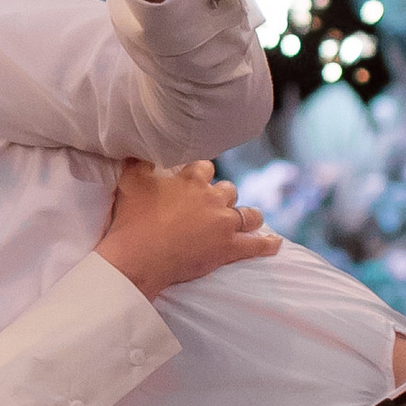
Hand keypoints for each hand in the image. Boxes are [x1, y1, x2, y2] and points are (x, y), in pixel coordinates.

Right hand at [96, 156, 278, 298]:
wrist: (139, 257)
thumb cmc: (132, 220)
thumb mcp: (130, 182)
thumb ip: (138, 162)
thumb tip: (140, 148)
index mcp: (191, 181)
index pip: (205, 167)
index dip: (201, 173)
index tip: (196, 179)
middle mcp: (212, 198)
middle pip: (228, 190)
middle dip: (223, 196)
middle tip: (212, 206)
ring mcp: (224, 224)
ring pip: (248, 214)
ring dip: (248, 215)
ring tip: (247, 219)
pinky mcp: (229, 248)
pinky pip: (256, 245)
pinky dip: (268, 244)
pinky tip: (275, 243)